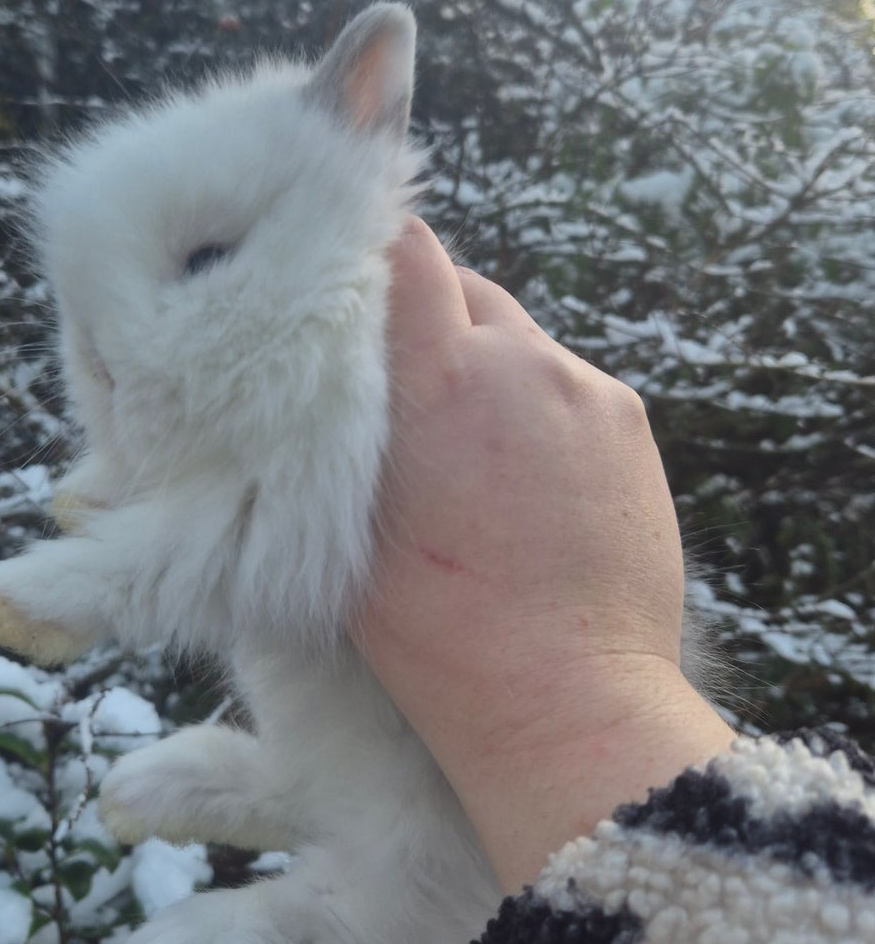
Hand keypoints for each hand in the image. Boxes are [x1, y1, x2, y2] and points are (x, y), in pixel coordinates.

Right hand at [353, 218, 732, 891]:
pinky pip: (565, 384)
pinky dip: (536, 408)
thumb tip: (313, 371)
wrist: (568, 699)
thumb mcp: (349, 527)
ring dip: (486, 370)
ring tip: (469, 452)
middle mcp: (522, 365)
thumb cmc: (438, 634)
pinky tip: (523, 479)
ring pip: (517, 340)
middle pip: (465, 288)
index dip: (375, 245)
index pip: (410, 250)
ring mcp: (586, 390)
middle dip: (430, 321)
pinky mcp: (629, 420)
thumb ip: (336, 429)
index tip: (350, 267)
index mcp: (442, 385)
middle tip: (403, 386)